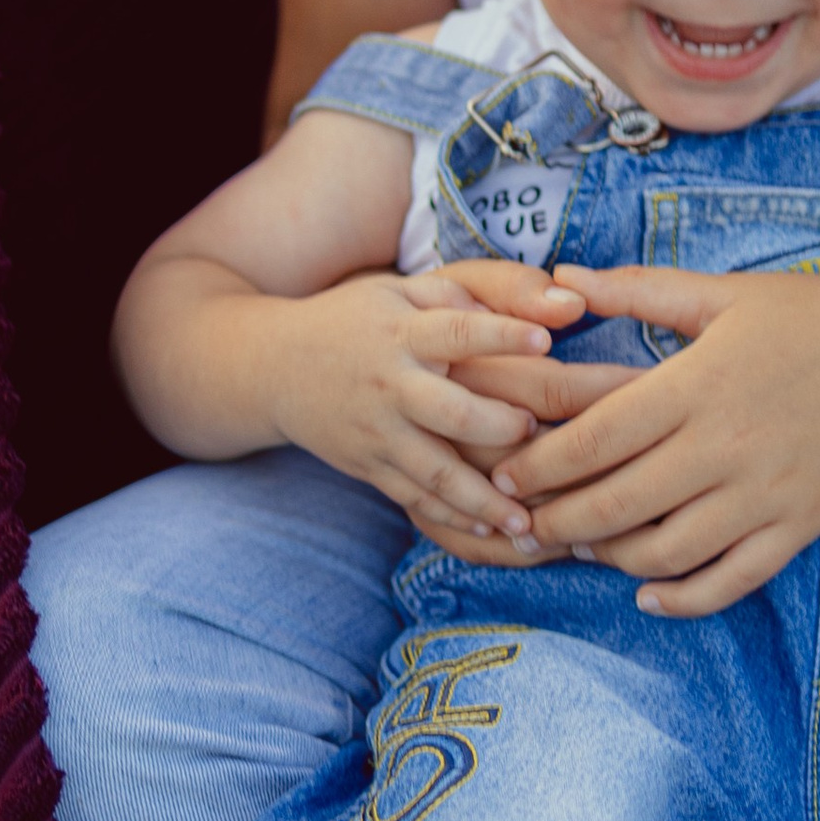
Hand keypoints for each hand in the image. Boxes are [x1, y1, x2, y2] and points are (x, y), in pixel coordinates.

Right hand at [271, 266, 583, 548]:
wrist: (273, 367)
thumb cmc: (354, 320)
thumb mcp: (396, 291)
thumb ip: (455, 295)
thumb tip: (514, 310)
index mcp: (401, 332)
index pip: (456, 333)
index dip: (501, 336)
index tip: (546, 341)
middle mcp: (390, 384)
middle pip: (451, 413)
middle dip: (500, 427)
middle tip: (539, 431)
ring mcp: (377, 432)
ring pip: (435, 473)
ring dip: (483, 499)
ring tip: (527, 521)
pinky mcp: (367, 466)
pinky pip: (413, 498)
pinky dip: (451, 516)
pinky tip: (490, 529)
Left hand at [487, 264, 819, 615]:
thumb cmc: (816, 316)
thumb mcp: (725, 291)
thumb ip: (639, 289)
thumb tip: (561, 275)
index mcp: (698, 383)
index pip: (594, 438)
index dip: (538, 466)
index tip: (504, 476)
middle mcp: (726, 446)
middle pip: (616, 504)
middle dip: (556, 521)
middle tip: (521, 524)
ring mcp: (765, 494)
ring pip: (664, 553)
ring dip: (608, 560)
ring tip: (581, 547)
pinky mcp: (799, 527)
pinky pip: (729, 581)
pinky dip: (681, 598)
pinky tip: (649, 592)